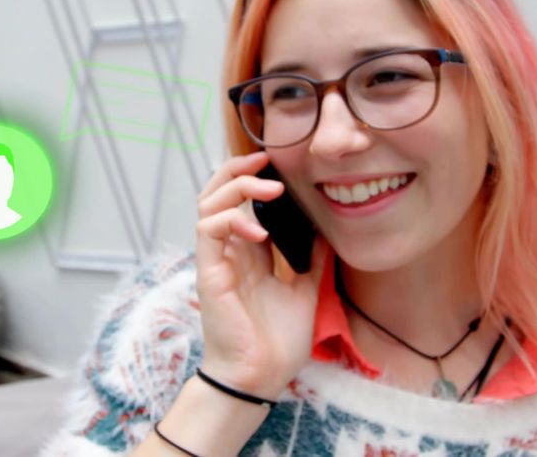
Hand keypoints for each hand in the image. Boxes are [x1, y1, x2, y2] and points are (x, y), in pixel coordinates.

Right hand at [194, 151, 327, 398]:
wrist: (262, 376)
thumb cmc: (278, 340)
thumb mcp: (306, 291)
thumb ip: (312, 260)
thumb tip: (328, 232)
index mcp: (249, 252)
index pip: (241, 201)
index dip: (253, 177)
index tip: (277, 165)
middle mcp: (229, 250)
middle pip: (217, 192)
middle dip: (237, 169)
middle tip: (264, 159)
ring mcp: (217, 259)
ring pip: (208, 203)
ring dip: (237, 187)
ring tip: (269, 191)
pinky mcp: (210, 272)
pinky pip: (209, 230)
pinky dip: (233, 221)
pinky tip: (260, 234)